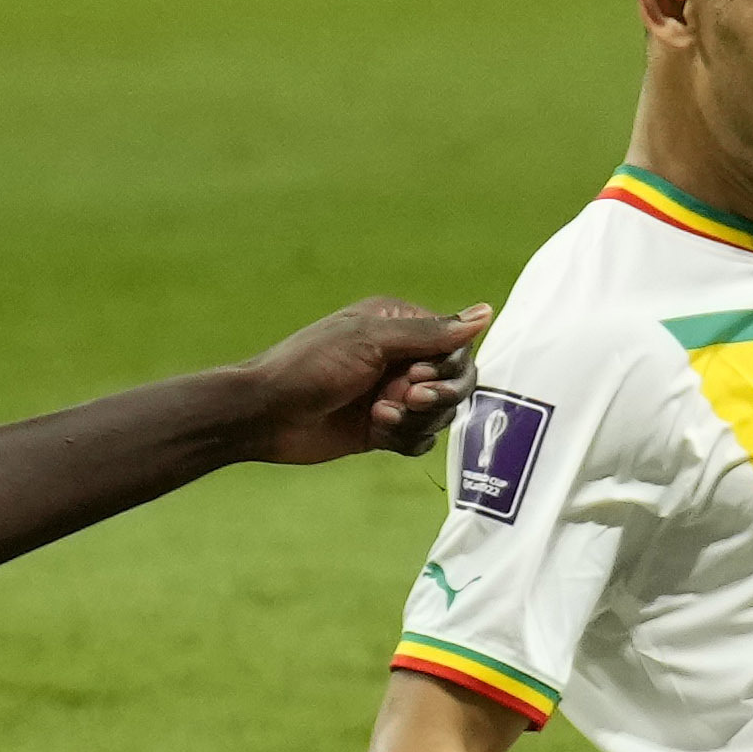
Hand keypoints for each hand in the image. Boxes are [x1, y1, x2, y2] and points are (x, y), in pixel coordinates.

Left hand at [243, 299, 490, 464]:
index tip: (415, 376)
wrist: (266, 415)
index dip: (446, 368)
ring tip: (379, 416)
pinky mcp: (385, 428)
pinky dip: (405, 439)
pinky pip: (421, 439)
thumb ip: (431, 333)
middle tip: (403, 400)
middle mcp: (401, 358)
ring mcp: (394, 394)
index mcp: (400, 326)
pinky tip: (375, 432)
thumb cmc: (310, 366)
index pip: (455, 346)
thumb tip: (487, 313)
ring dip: (414, 420)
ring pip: (440, 415)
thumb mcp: (371, 341)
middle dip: (434, 397)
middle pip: (454, 382)